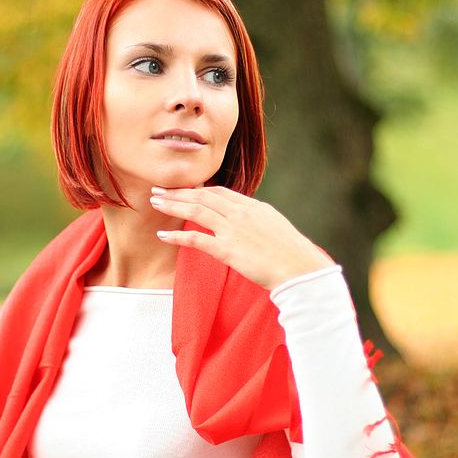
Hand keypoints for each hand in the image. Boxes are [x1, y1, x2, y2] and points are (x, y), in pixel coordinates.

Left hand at [150, 185, 335, 290]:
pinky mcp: (228, 249)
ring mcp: (233, 230)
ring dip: (173, 204)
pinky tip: (162, 235)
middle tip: (159, 189)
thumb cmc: (292, 255)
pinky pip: (196, 238)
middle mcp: (241, 213)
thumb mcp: (276, 229)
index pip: (220, 192)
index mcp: (254, 207)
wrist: (301, 269)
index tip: (184, 188)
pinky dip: (177, 236)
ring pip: (196, 210)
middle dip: (179, 191)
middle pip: (204, 196)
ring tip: (156, 202)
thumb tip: (248, 224)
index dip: (199, 188)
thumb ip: (258, 222)